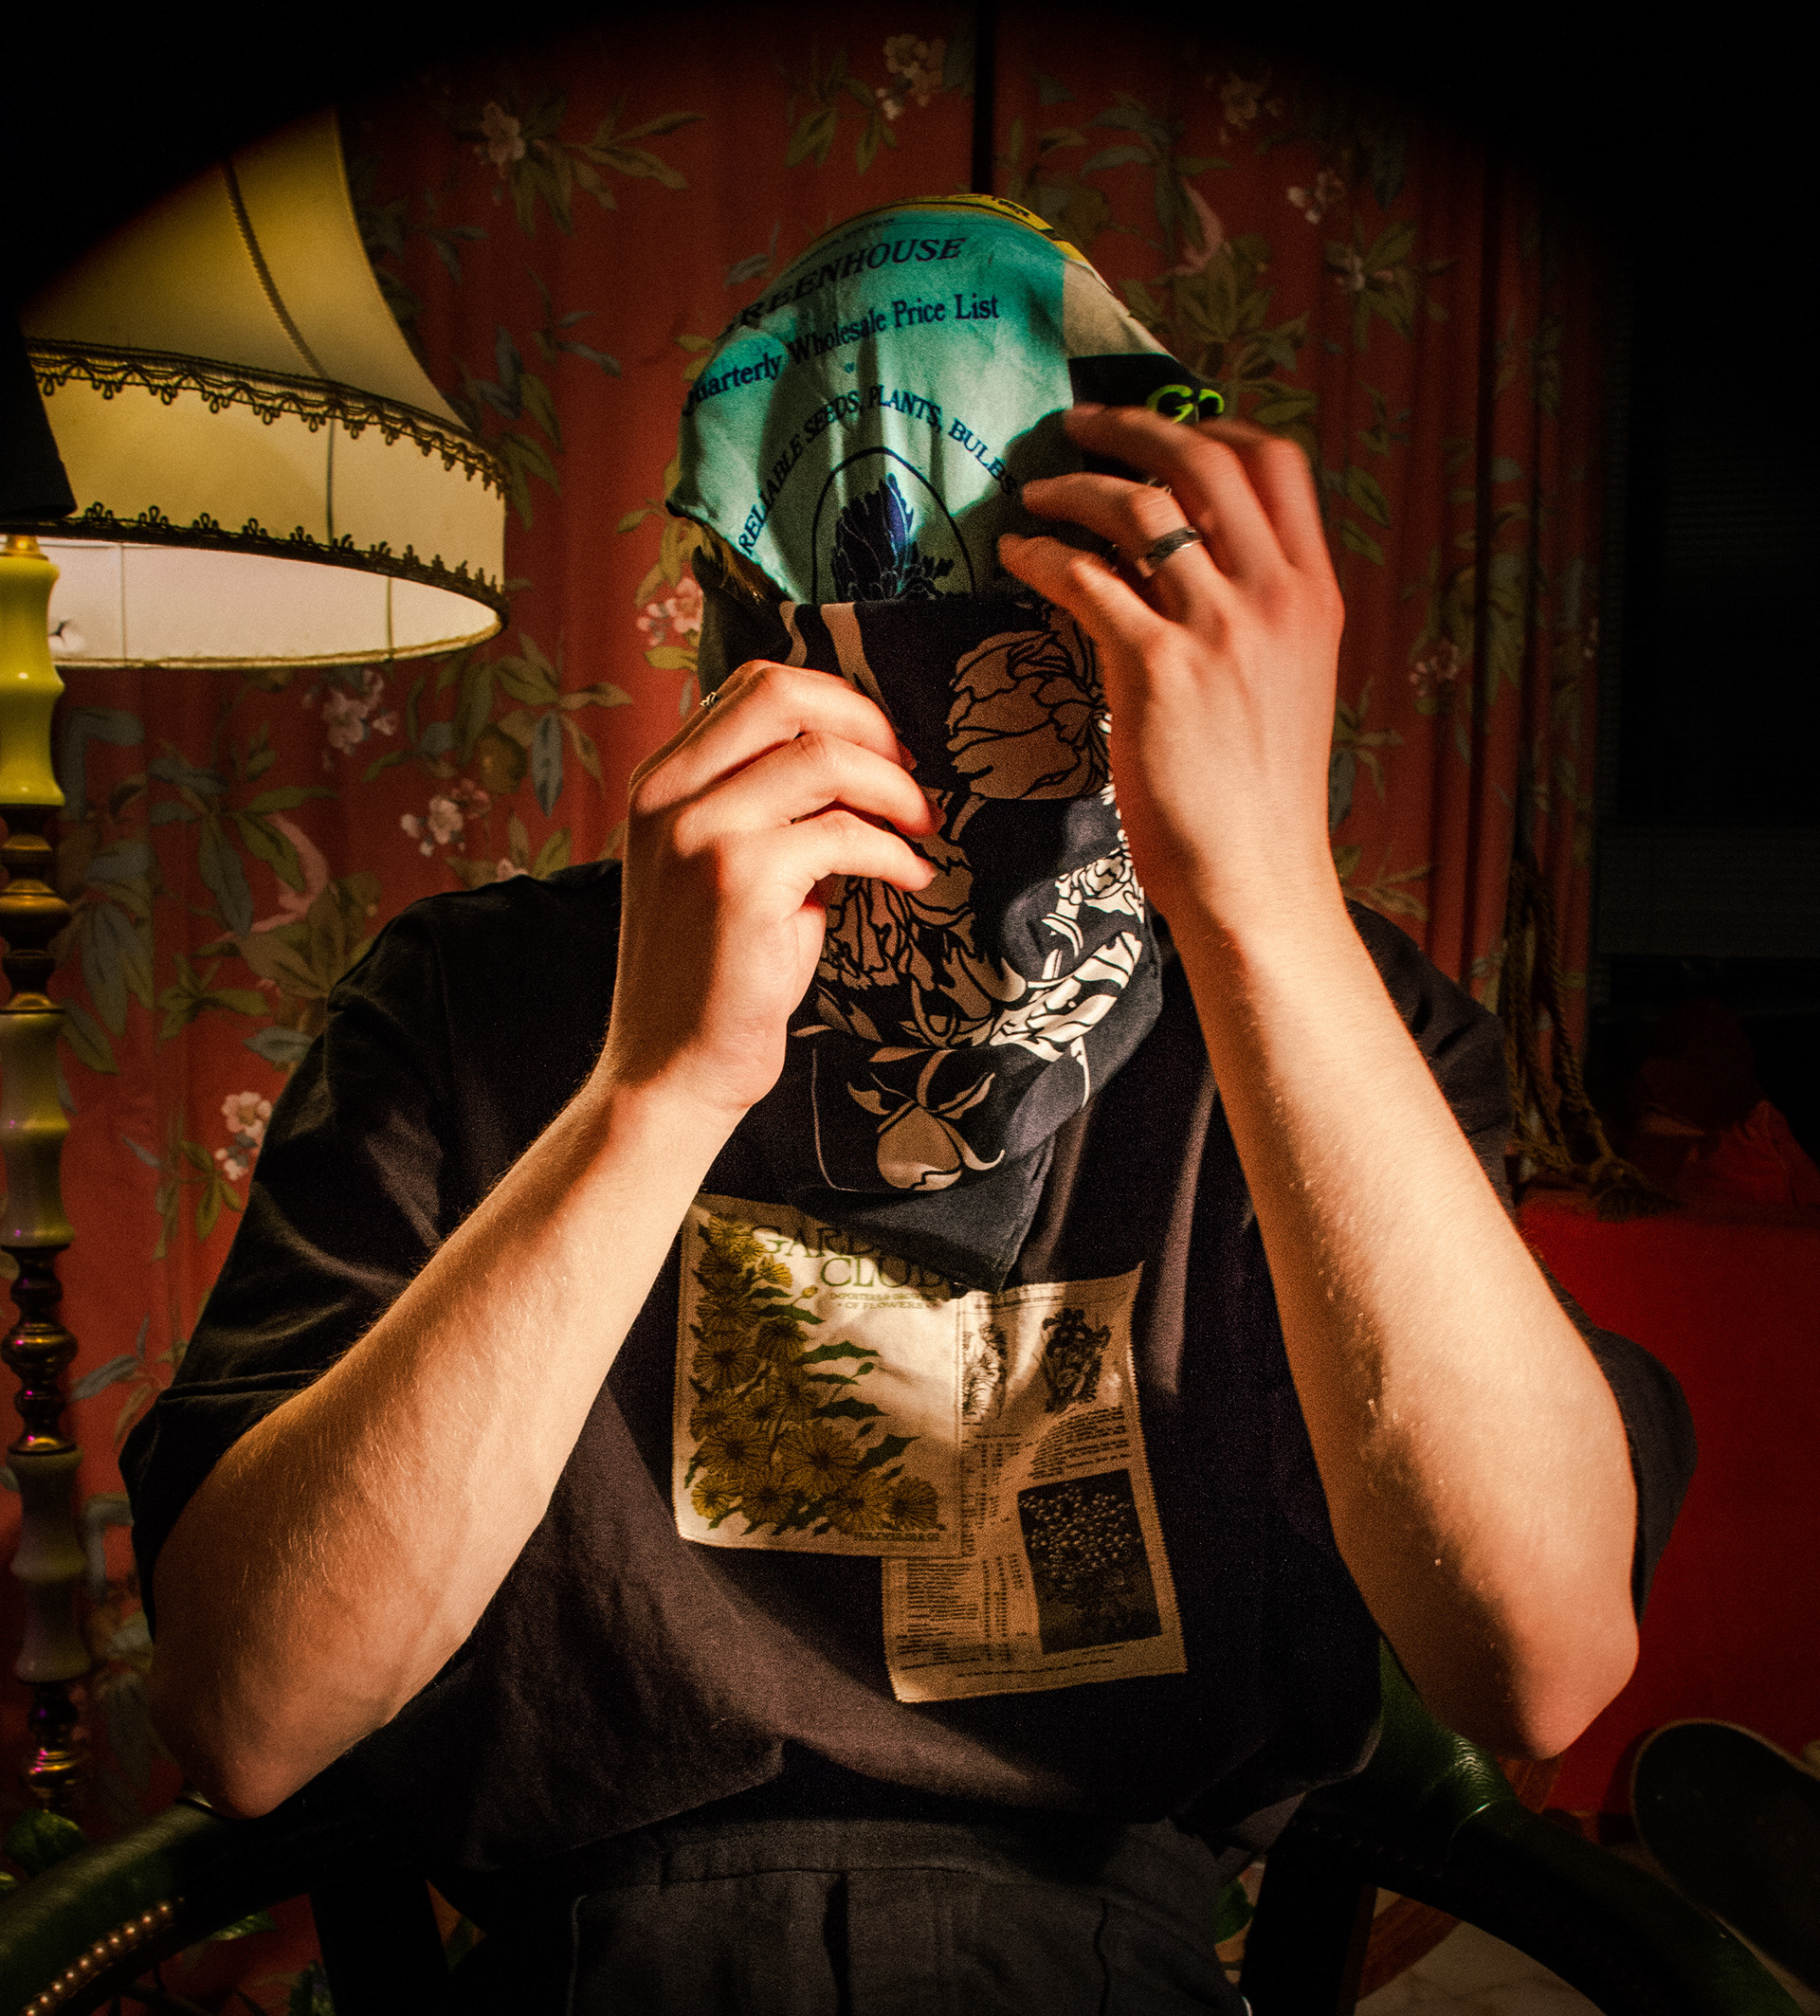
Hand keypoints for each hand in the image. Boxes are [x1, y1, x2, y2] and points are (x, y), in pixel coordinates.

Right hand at [601, 660, 935, 1120]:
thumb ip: (774, 807)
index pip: (753, 685)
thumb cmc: (717, 974)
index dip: (836, 702)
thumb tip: (864, 763)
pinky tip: (910, 880)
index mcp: (662, 782)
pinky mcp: (739, 881)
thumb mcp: (732, 867)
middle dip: (867, 723)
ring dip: (893, 789)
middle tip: (911, 773)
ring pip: (823, 756)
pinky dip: (893, 854)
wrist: (673, 1068)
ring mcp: (700, 833)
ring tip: (921, 830)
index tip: (883, 748)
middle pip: (782, 691)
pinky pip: (844, 834)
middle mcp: (669, 794)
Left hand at [1000, 405, 1344, 936]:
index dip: (1213, 427)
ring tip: (1036, 493)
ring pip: (1141, 507)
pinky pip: (1087, 578)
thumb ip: (1254, 617)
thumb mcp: (1285, 684)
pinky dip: (1044, 555)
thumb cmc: (1258, 796)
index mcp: (1314, 594)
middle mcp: (1275, 596)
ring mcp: (1219, 629)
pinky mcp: (1157, 668)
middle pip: (1205, 460)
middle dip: (1134, 429)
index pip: (1277, 463)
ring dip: (1077, 487)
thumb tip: (1188, 565)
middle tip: (1079, 427)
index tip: (1162, 430)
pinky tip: (1019, 555)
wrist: (1255, 876)